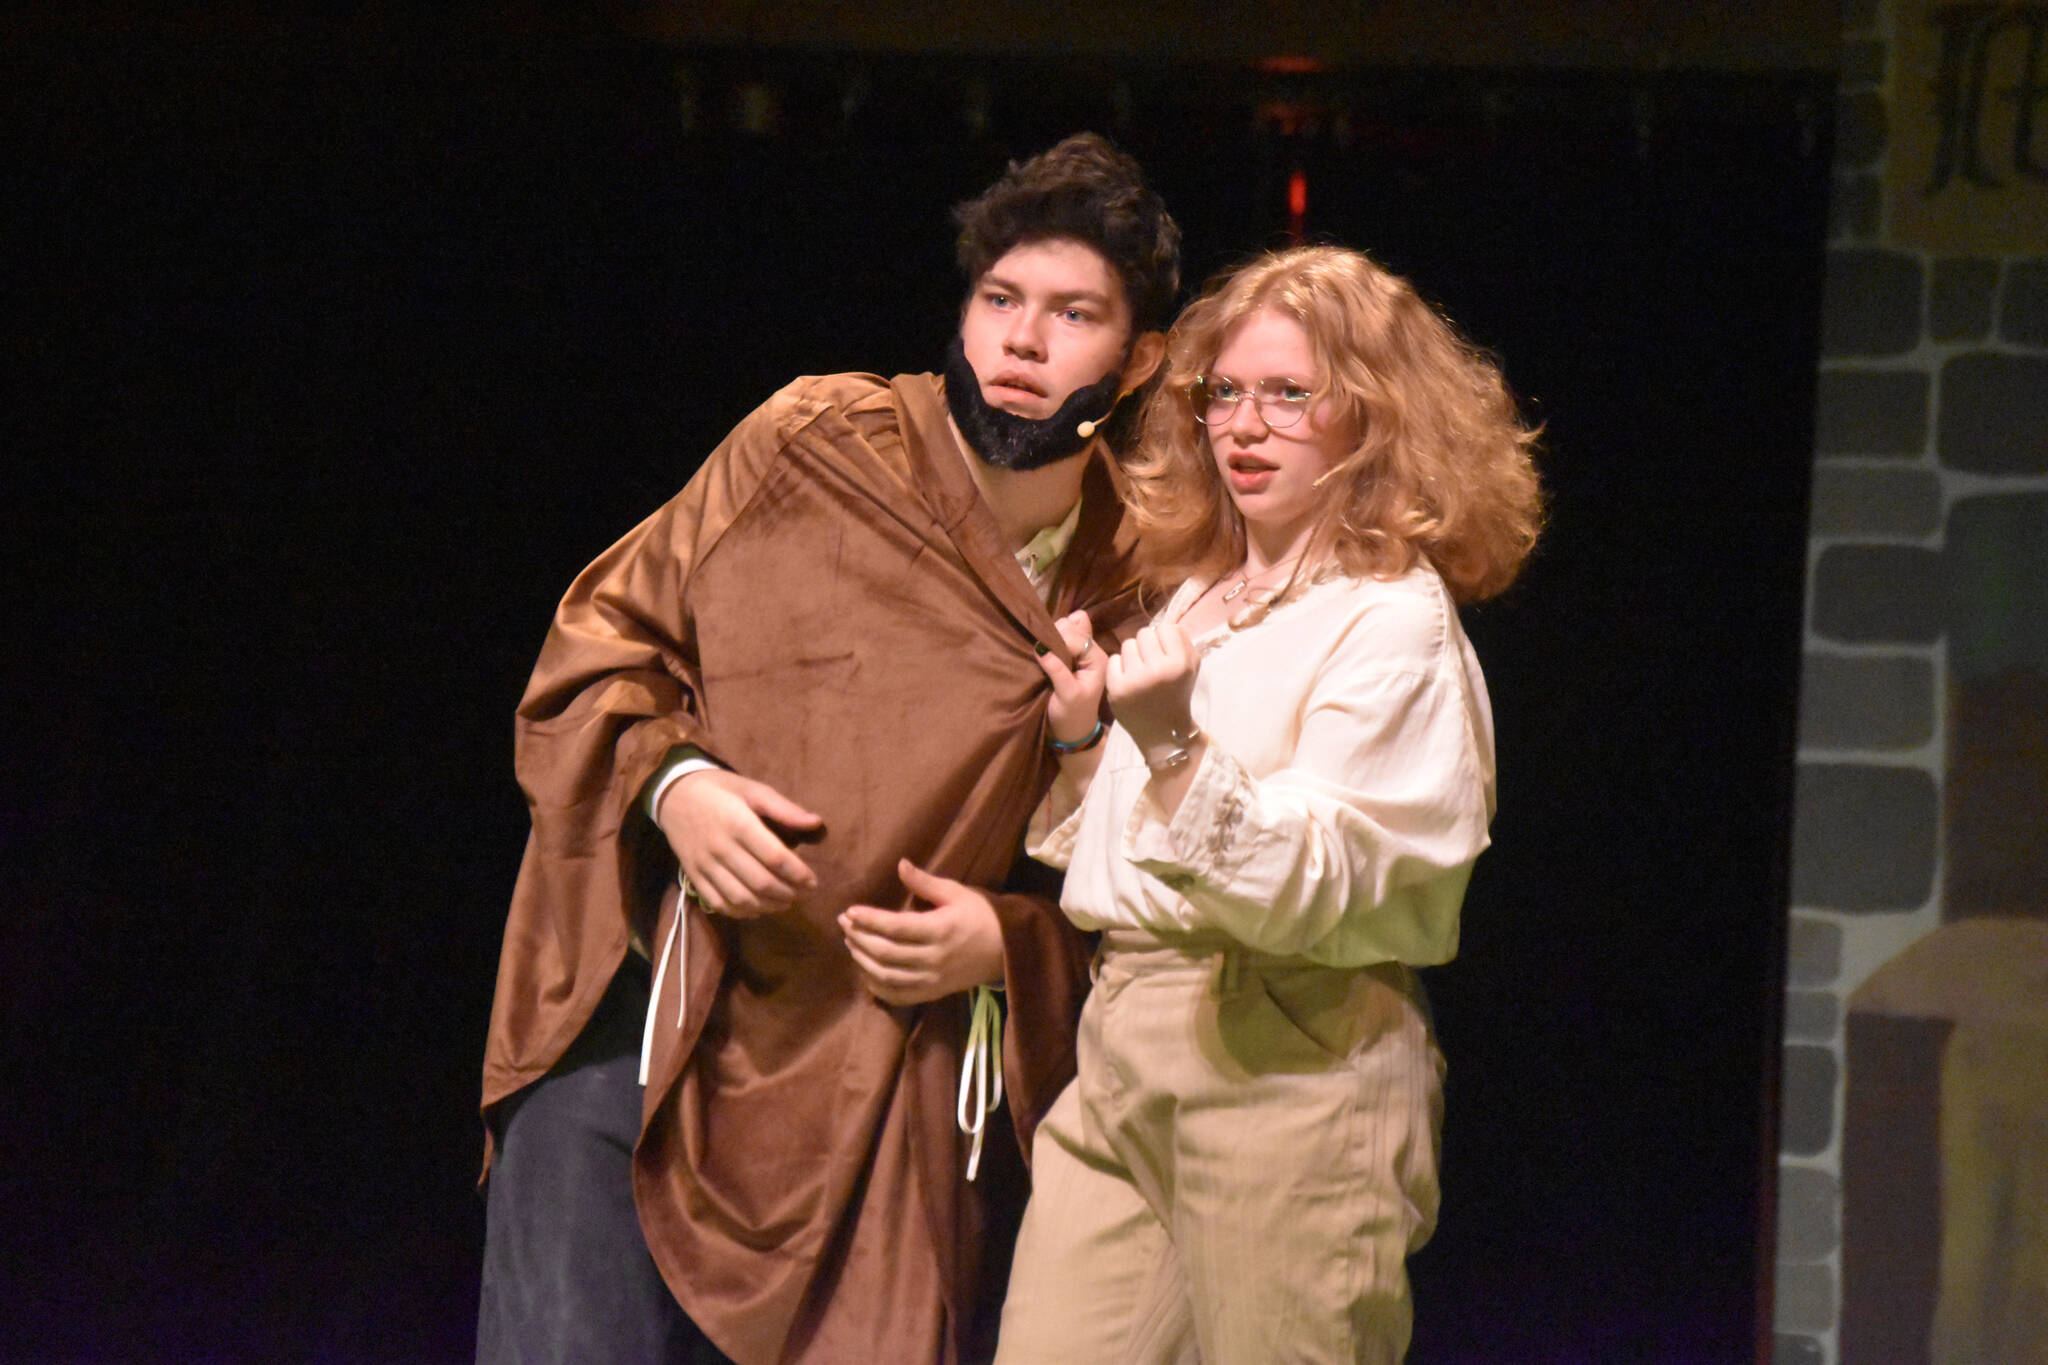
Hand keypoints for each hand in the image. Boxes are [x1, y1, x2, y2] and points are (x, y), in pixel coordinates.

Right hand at [655, 768, 820, 917]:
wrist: (674, 795)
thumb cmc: (720, 790)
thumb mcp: (753, 789)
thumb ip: (785, 809)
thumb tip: (816, 823)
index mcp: (738, 823)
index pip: (775, 857)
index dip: (798, 874)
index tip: (813, 881)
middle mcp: (720, 848)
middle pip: (760, 882)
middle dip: (788, 893)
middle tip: (803, 894)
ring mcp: (704, 865)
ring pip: (740, 898)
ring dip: (768, 906)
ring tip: (785, 902)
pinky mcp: (693, 876)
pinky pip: (719, 903)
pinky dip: (741, 912)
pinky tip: (758, 908)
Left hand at [838, 859, 1005, 1005]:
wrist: (1007, 951)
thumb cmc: (981, 916)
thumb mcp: (957, 893)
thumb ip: (925, 882)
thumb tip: (900, 864)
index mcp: (940, 930)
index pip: (895, 927)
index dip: (869, 920)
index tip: (850, 910)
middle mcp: (933, 959)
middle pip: (885, 953)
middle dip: (859, 937)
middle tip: (845, 923)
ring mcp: (932, 980)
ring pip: (886, 976)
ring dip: (863, 960)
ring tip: (851, 942)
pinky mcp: (932, 993)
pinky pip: (897, 996)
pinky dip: (876, 986)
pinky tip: (865, 970)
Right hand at [1034, 609, 1107, 745]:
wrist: (1072, 730)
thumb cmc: (1072, 716)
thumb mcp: (1066, 695)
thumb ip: (1057, 670)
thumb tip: (1041, 647)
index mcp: (1097, 659)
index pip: (1076, 636)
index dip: (1057, 640)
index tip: (1040, 652)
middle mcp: (1092, 651)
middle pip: (1071, 625)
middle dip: (1054, 635)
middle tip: (1043, 656)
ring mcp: (1081, 651)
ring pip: (1065, 626)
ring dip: (1051, 636)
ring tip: (1043, 654)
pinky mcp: (1070, 653)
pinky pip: (1061, 634)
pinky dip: (1051, 637)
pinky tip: (1045, 649)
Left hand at [1105, 621, 1199, 759]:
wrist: (1164, 732)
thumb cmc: (1178, 694)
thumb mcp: (1192, 666)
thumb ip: (1181, 640)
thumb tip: (1164, 620)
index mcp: (1181, 664)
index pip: (1166, 628)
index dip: (1164, 640)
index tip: (1165, 655)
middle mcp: (1158, 670)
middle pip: (1144, 633)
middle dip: (1147, 646)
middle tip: (1150, 664)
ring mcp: (1136, 679)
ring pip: (1127, 644)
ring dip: (1132, 656)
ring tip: (1139, 673)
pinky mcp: (1117, 688)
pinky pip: (1113, 659)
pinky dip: (1118, 668)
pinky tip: (1127, 681)